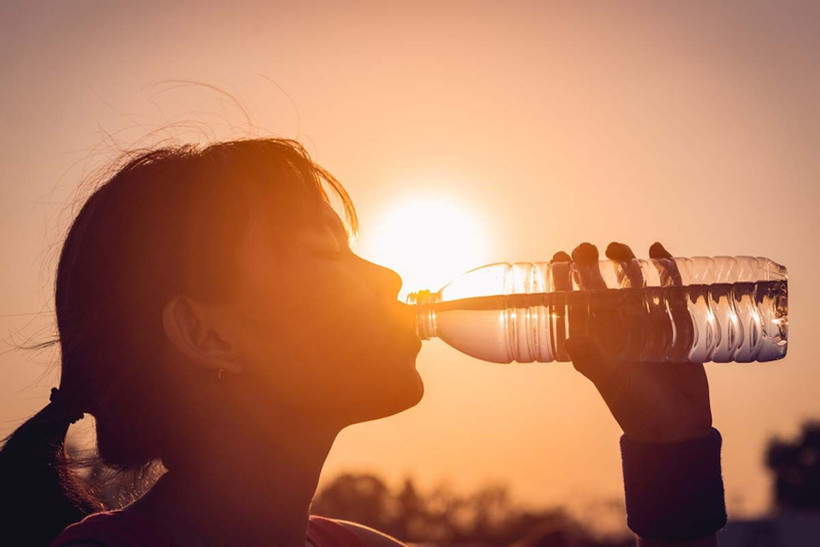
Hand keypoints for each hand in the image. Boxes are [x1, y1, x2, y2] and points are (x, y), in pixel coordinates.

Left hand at [553, 242, 712, 443]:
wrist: (678, 428)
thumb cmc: (636, 408)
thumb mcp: (612, 384)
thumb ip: (594, 363)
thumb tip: (571, 340)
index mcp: (595, 340)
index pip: (574, 303)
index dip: (564, 280)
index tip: (558, 258)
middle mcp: (617, 329)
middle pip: (601, 287)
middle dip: (592, 265)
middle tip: (585, 248)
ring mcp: (646, 324)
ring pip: (632, 284)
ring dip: (625, 263)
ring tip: (617, 248)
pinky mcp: (675, 324)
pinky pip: (669, 291)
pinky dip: (665, 270)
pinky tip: (658, 250)